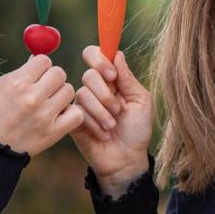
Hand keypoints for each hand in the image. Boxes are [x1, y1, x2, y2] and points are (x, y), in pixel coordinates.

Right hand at [0, 54, 83, 156]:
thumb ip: (17, 72)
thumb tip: (36, 60)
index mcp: (17, 82)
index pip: (44, 60)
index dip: (40, 67)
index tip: (36, 76)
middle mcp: (33, 96)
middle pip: (59, 73)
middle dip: (52, 79)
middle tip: (44, 89)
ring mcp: (44, 115)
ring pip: (69, 90)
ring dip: (60, 95)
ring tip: (49, 104)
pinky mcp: (52, 133)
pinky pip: (76, 114)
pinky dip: (71, 114)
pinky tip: (58, 116)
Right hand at [71, 47, 152, 194]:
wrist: (127, 160)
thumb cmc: (137, 130)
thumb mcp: (141, 101)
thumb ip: (128, 78)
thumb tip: (117, 53)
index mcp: (111, 79)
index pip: (96, 55)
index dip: (100, 60)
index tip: (112, 76)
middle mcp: (95, 88)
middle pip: (89, 75)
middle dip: (105, 94)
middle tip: (118, 110)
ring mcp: (82, 104)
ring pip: (83, 94)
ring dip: (102, 112)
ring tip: (112, 126)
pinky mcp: (73, 119)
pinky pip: (77, 112)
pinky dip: (93, 124)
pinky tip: (102, 134)